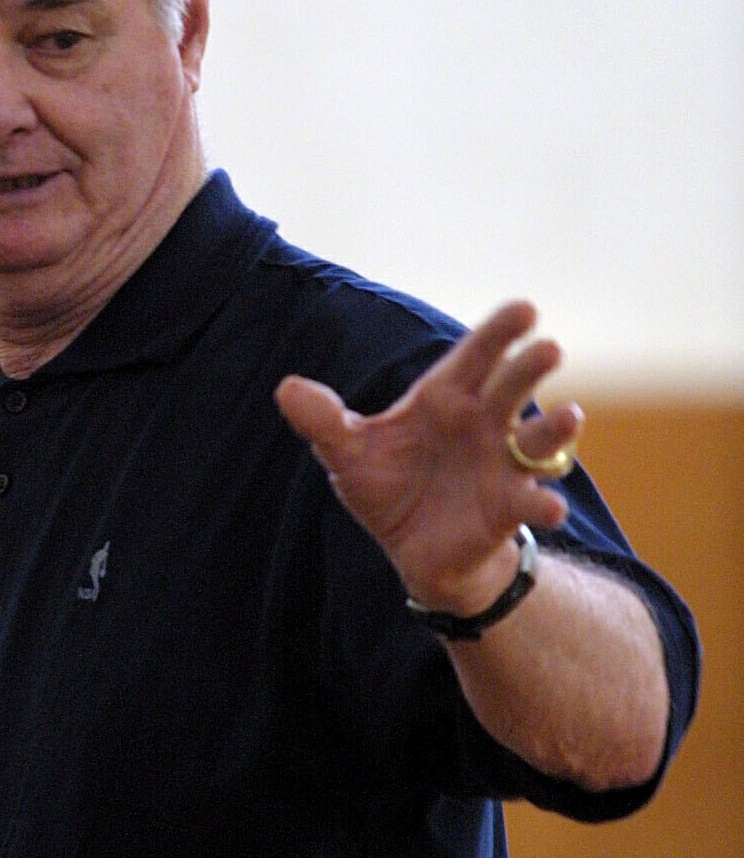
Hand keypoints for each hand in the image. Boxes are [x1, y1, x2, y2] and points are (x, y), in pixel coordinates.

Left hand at [275, 300, 581, 615]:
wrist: (413, 548)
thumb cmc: (390, 486)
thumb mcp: (350, 454)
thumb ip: (324, 422)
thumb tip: (287, 389)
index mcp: (447, 397)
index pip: (475, 356)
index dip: (498, 332)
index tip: (525, 308)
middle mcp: (484, 423)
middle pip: (512, 388)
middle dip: (530, 367)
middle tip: (548, 348)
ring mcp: (502, 464)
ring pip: (538, 440)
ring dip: (557, 428)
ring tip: (571, 416)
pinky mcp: (508, 507)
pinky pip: (532, 503)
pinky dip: (543, 504)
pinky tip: (551, 508)